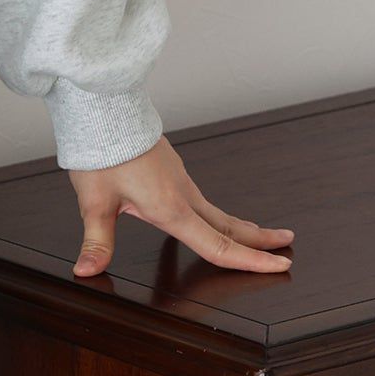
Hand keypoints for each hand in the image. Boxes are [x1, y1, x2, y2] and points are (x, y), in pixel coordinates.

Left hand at [68, 133, 293, 277]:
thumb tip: (87, 271)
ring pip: (214, 209)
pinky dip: (213, 210)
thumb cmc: (101, 149)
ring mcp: (177, 176)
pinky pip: (197, 195)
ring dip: (237, 225)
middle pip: (228, 225)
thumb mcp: (95, 201)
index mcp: (171, 208)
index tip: (282, 267)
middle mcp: (182, 193)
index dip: (252, 261)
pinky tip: (202, 213)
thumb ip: (96, 241)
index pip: (219, 246)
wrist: (102, 104)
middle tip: (287, 247)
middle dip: (258, 240)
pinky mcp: (168, 164)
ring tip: (253, 233)